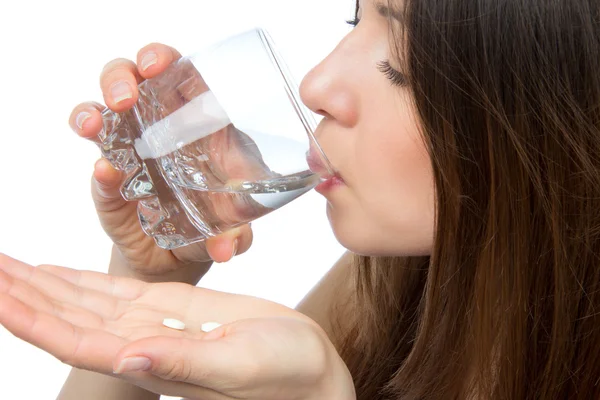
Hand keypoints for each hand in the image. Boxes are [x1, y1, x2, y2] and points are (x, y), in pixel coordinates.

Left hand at [0, 254, 355, 399]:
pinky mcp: (172, 307)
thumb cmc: (282, 373)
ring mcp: (153, 323)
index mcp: (148, 361)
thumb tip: (127, 359)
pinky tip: (53, 272)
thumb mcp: (236, 367)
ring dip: (40, 283)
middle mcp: (139, 343)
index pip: (71, 339)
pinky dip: (79, 280)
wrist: (306, 367)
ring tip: (3, 263)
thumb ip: (182, 364)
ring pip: (81, 302)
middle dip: (20, 291)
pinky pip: (114, 292)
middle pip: (64, 317)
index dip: (27, 316)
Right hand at [68, 43, 252, 282]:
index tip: (155, 64)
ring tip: (95, 123)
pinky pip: (99, 172)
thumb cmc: (215, 222)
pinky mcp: (110, 187)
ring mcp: (130, 155)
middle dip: (122, 77)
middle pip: (133, 83)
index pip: (179, 77)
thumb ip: (237, 233)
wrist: (181, 258)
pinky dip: (99, 171)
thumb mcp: (235, 225)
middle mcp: (159, 130)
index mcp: (197, 124)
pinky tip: (105, 171)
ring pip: (102, 115)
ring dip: (94, 112)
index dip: (164, 60)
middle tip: (124, 95)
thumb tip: (229, 246)